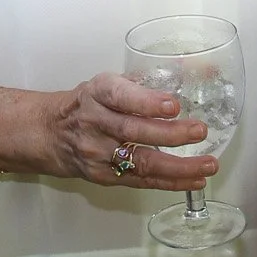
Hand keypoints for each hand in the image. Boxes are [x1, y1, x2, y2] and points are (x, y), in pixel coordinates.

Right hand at [45, 72, 216, 190]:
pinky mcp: (103, 176)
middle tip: (200, 131)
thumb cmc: (86, 104)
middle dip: (170, 134)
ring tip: (207, 164)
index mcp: (97, 93)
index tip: (173, 105)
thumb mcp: (105, 85)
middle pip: (133, 131)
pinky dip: (170, 182)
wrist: (48, 133)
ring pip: (140, 162)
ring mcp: (97, 153)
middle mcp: (95, 122)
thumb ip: (141, 84)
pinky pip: (140, 181)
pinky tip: (194, 180)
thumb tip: (191, 74)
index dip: (147, 102)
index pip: (120, 95)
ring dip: (178, 166)